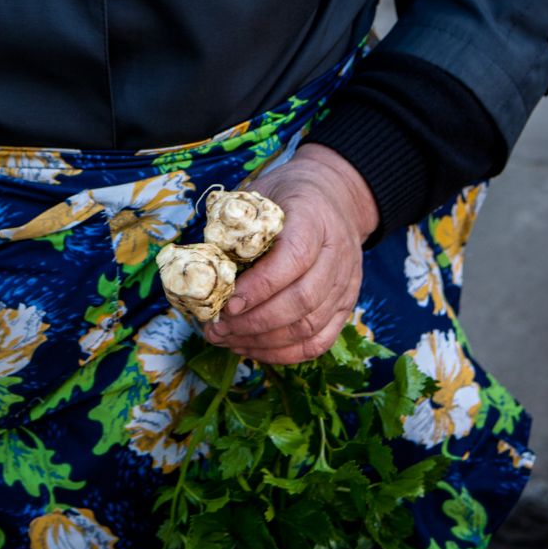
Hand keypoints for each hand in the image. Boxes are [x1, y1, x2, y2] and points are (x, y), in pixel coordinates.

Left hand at [202, 143, 378, 364]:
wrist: (335, 196)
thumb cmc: (288, 196)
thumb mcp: (260, 195)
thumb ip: (235, 225)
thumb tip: (201, 264)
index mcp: (315, 219)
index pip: (294, 258)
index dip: (260, 286)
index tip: (228, 303)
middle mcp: (337, 255)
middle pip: (303, 300)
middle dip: (255, 322)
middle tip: (217, 329)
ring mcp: (346, 284)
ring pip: (310, 327)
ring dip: (264, 341)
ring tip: (227, 340)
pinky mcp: (346, 307)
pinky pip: (319, 342)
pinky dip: (284, 353)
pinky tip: (253, 348)